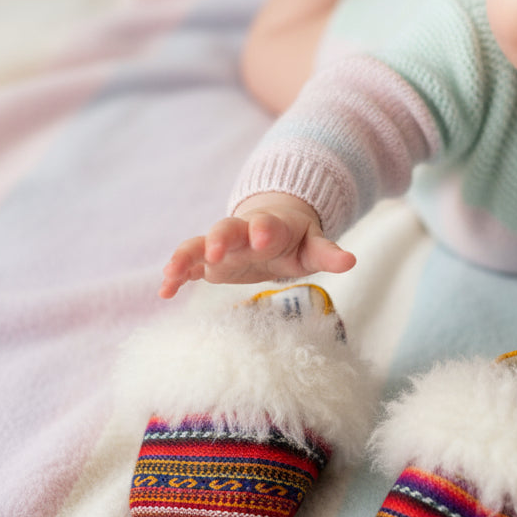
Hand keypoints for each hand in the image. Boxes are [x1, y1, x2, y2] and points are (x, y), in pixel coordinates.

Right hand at [159, 193, 355, 298]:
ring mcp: (222, 246)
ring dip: (185, 257)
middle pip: (225, 229)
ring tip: (171, 274)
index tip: (262, 237)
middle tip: (215, 252)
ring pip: (198, 245)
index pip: (266, 224)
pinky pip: (189, 264)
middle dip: (220, 238)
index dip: (264, 229)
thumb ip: (329, 253)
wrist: (273, 227)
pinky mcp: (210, 261)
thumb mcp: (314, 246)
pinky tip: (165, 292)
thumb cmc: (296, 240)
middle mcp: (241, 233)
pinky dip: (176, 274)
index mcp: (271, 227)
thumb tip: (351, 261)